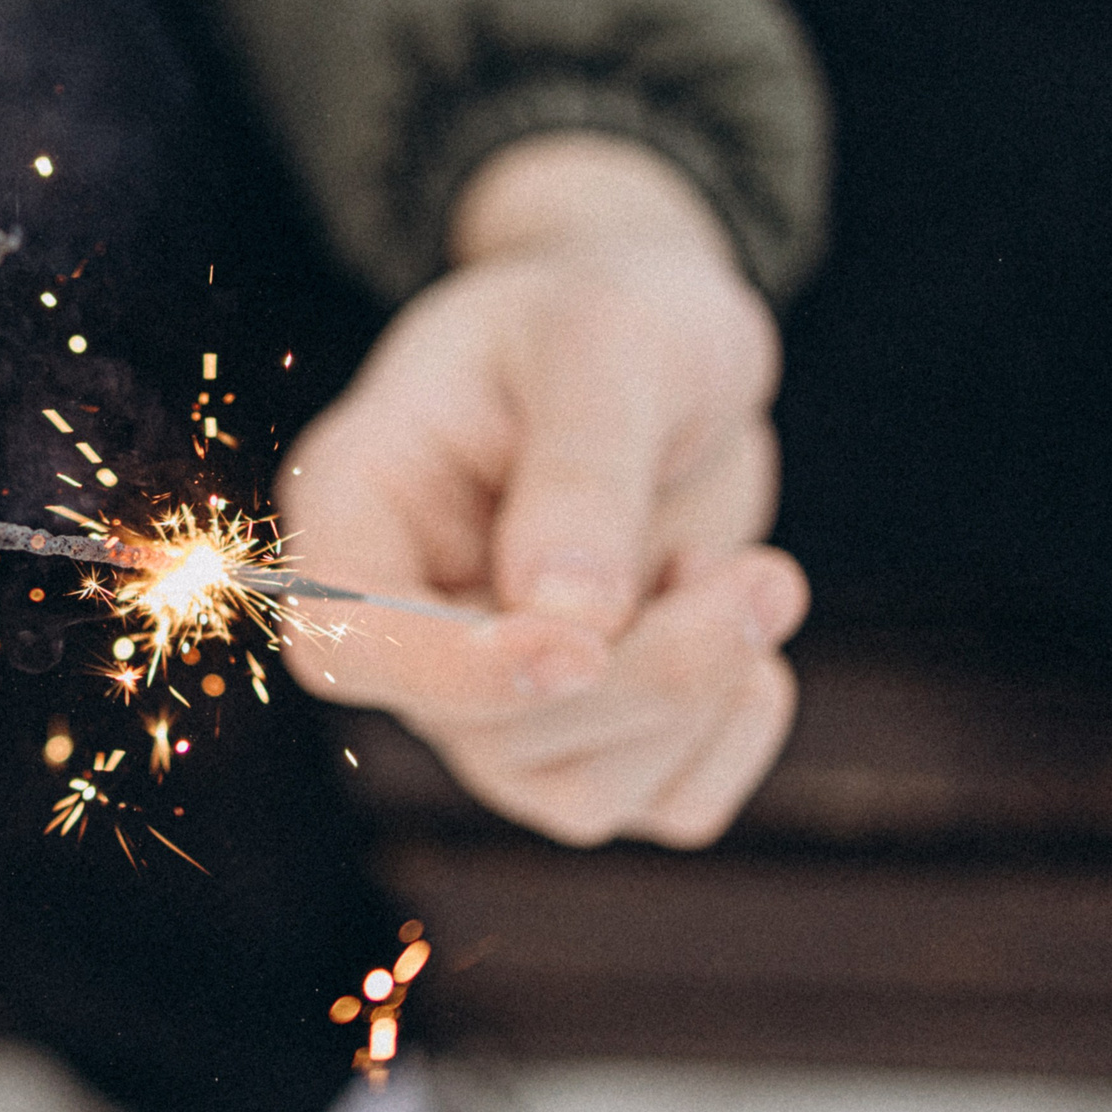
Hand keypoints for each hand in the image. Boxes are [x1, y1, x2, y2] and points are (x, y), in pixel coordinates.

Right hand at [275, 134, 807, 846]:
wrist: (667, 334)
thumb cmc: (610, 307)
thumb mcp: (602, 341)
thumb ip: (581, 469)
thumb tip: (571, 616)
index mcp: (355, 510)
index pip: (345, 645)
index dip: (450, 674)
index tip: (580, 643)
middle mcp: (406, 618)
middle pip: (485, 736)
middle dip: (642, 677)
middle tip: (766, 575)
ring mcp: (496, 689)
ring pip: (573, 792)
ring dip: (694, 706)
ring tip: (762, 577)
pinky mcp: (595, 724)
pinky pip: (660, 804)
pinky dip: (731, 739)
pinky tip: (754, 638)